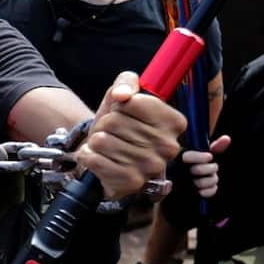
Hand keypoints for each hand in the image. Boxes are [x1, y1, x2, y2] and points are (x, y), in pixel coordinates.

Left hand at [77, 71, 184, 198]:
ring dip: (96, 142)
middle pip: (114, 121)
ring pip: (101, 140)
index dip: (119, 106)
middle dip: (105, 125)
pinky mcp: (131, 182)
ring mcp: (151, 167)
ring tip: (107, 147)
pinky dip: (88, 157)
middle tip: (113, 134)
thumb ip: (126, 82)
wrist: (107, 157)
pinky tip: (100, 159)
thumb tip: (122, 94)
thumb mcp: (124, 97)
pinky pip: (94, 159)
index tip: (124, 114)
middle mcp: (169, 146)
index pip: (132, 102)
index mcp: (174, 122)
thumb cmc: (119, 126)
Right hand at [183, 135, 230, 198]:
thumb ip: (215, 147)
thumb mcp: (206, 154)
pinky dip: (211, 190)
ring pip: (201, 183)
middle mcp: (182, 170)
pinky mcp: (191, 194)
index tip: (209, 157)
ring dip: (211, 180)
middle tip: (212, 168)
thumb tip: (226, 138)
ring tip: (210, 178)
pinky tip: (210, 187)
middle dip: (210, 169)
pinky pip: (204, 193)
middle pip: (198, 169)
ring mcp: (185, 183)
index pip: (188, 156)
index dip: (200, 157)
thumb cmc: (200, 165)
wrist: (193, 184)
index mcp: (183, 158)